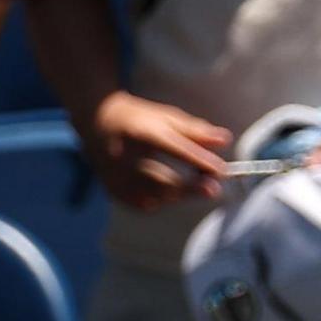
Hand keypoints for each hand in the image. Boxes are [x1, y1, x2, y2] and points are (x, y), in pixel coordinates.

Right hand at [87, 92, 229, 211]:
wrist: (95, 122)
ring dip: (180, 193)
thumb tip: (225, 140)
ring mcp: (115, 176)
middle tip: (214, 188)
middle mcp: (122, 156)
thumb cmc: (138, 118)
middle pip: (162, 179)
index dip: (198, 160)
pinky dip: (162, 200)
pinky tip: (170, 191)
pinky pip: (145, 204)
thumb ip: (195, 130)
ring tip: (195, 184)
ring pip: (155, 196)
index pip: (171, 147)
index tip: (221, 170)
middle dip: (191, 186)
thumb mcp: (166, 116)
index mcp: (138, 131)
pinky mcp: (113, 190)